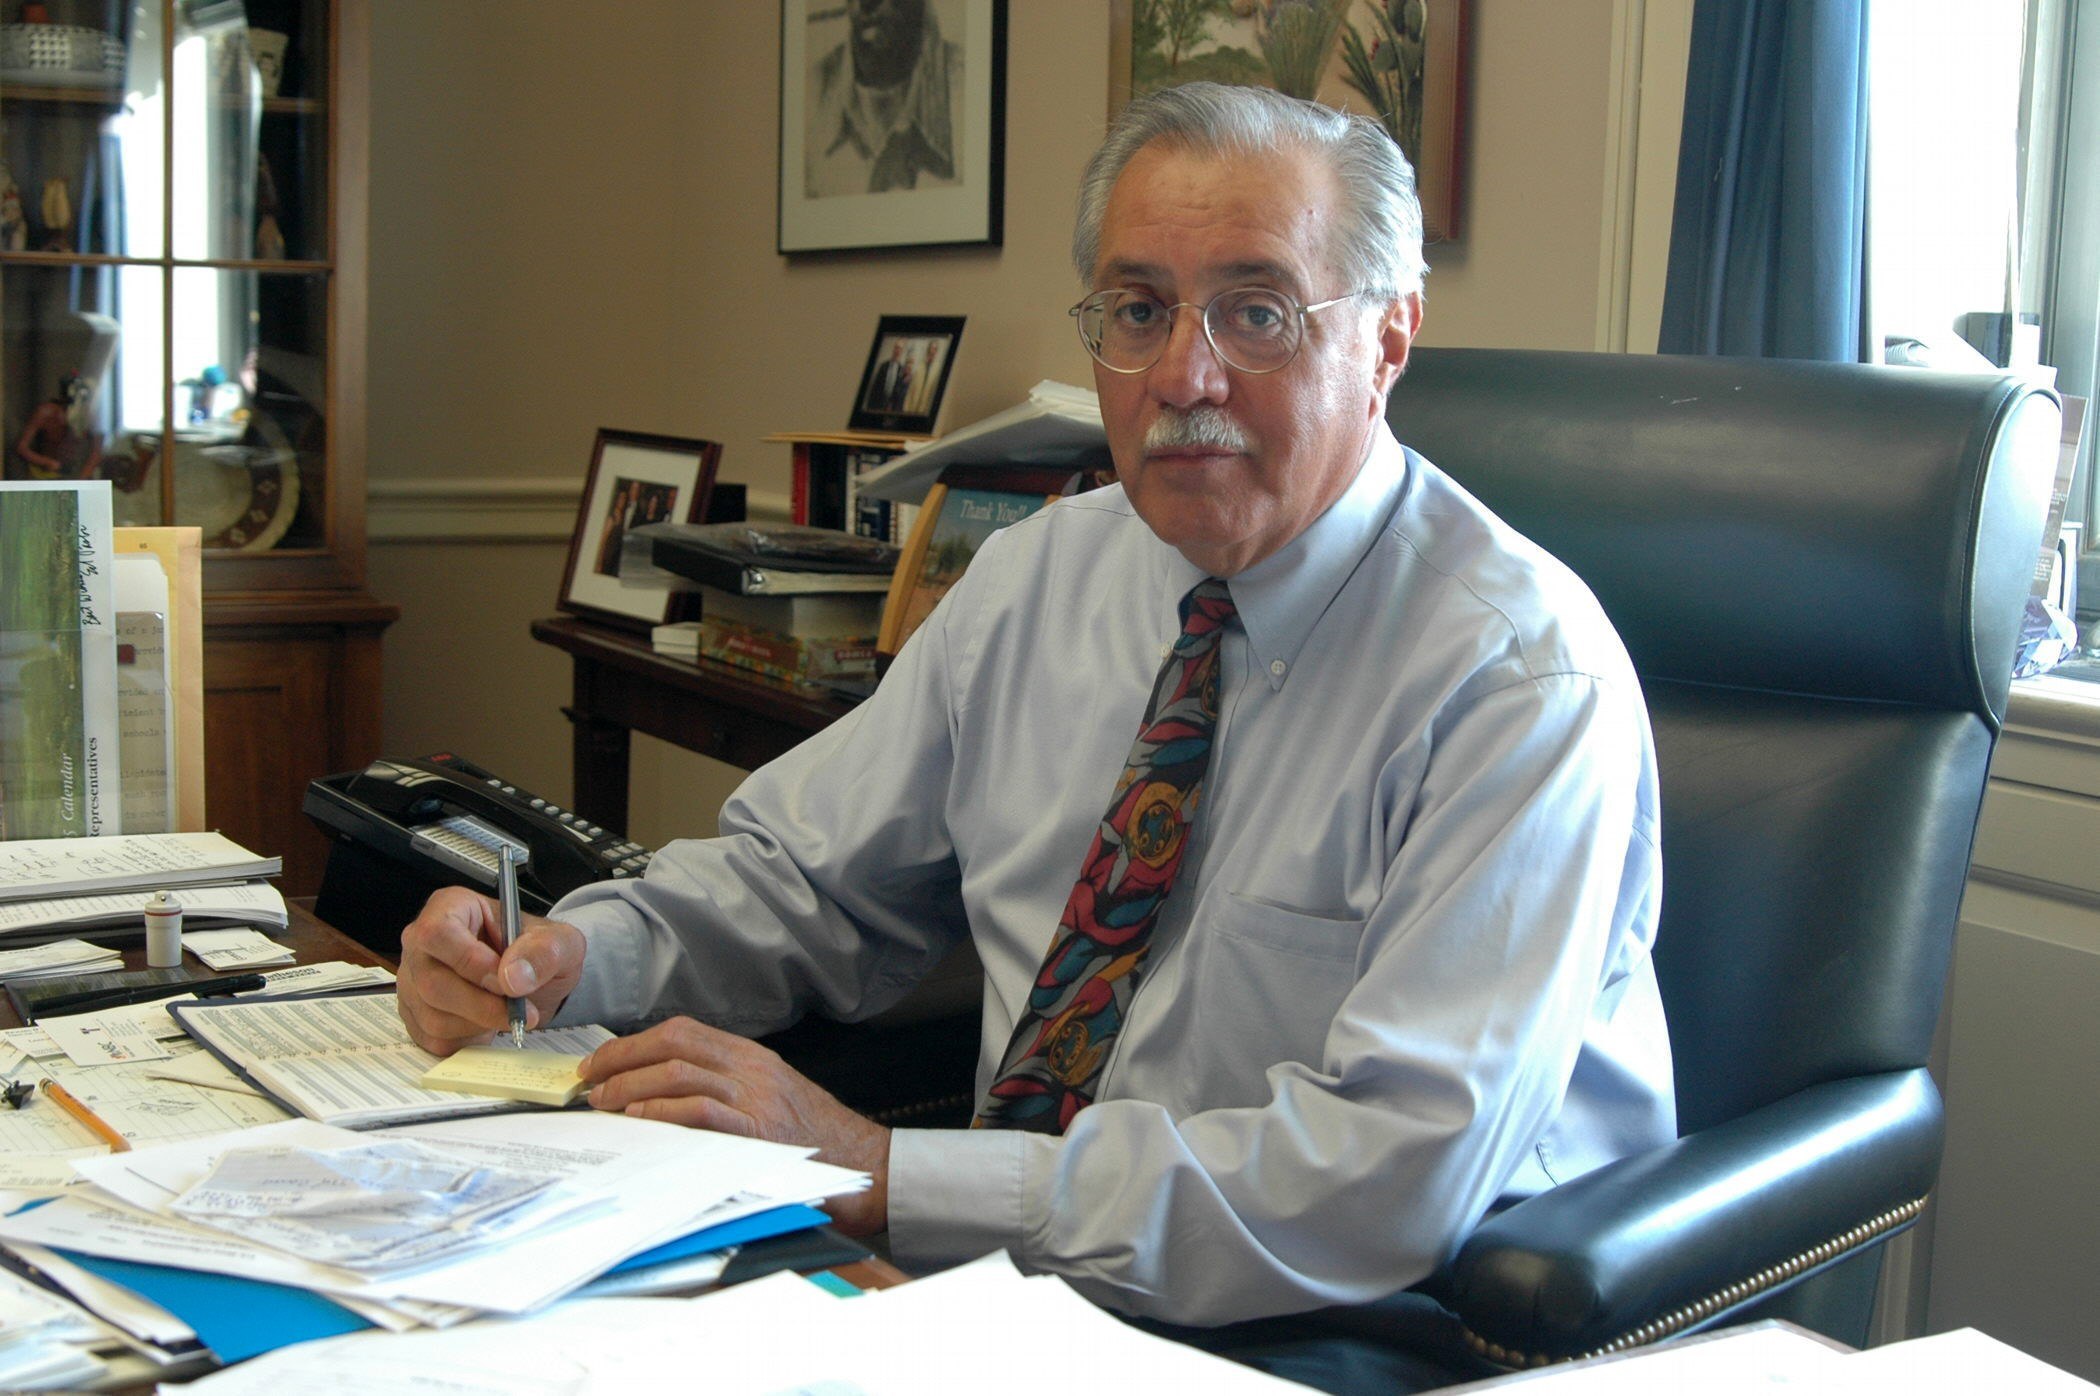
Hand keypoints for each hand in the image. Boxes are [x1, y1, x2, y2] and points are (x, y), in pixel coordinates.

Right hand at [397, 885, 585, 1053]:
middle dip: (482, 1005)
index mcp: (451, 908)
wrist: (532, 981)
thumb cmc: (537, 952)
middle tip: (519, 1009)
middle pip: (432, 982)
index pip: (439, 933)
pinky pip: (434, 1039)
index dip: (471, 962)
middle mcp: (422, 944)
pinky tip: (486, 1022)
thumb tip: (514, 977)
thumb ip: (544, 952)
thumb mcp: (560, 942)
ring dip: (479, 1024)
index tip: (505, 982)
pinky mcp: (415, 1015)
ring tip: (505, 1011)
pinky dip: (468, 1039)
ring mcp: (413, 981)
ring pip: (433, 1016)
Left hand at [581, 1019, 890, 1235]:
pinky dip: (664, 1111)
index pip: (682, 1031)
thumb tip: (658, 1095)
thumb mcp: (770, 1097)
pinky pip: (701, 1110)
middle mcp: (752, 1069)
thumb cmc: (814, 1140)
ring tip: (604, 1104)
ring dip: (630, 1087)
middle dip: (621, 1059)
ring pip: (679, 1072)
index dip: (633, 1043)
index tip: (601, 1062)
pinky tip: (640, 1120)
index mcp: (752, 1057)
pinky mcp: (758, 1131)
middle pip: (673, 1044)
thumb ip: (724, 1087)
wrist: (864, 1165)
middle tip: (591, 1082)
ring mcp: (756, 1097)